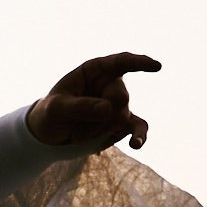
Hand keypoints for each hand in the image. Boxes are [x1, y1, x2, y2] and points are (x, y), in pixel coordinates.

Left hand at [26, 52, 160, 149]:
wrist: (50, 134)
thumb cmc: (51, 114)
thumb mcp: (56, 108)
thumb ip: (80, 107)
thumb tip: (108, 109)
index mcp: (95, 70)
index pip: (122, 62)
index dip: (139, 63)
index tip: (156, 66)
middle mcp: (111, 84)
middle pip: (120, 97)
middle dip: (99, 116)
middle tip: (75, 127)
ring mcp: (118, 104)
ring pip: (121, 117)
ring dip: (98, 130)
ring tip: (77, 135)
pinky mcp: (121, 124)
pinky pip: (137, 128)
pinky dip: (138, 136)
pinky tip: (135, 144)